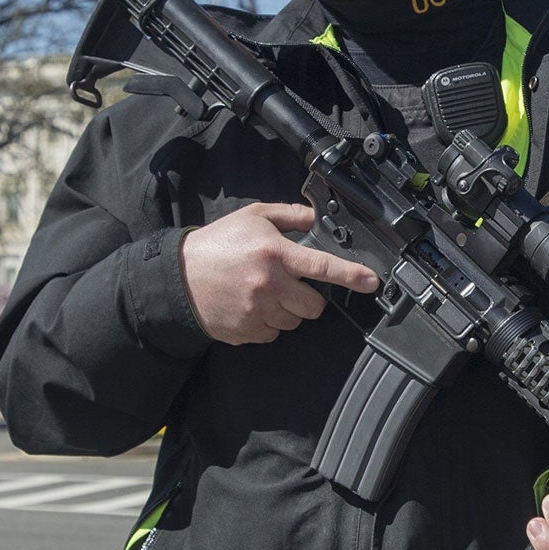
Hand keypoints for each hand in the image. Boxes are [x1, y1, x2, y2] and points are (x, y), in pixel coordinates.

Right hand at [179, 202, 378, 345]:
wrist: (177, 277)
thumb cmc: (217, 244)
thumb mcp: (253, 217)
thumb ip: (290, 216)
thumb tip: (318, 217)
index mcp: (274, 253)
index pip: (322, 266)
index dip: (351, 275)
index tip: (371, 281)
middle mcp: (269, 284)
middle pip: (314, 305)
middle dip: (309, 297)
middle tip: (289, 285)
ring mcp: (258, 311)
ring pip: (295, 321)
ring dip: (287, 310)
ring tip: (264, 293)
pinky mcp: (247, 331)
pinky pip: (273, 333)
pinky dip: (268, 323)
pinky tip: (251, 307)